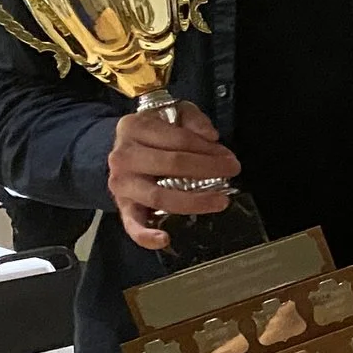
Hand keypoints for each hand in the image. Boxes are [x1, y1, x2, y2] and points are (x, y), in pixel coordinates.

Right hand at [107, 102, 240, 248]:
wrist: (121, 150)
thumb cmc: (153, 133)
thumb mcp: (171, 113)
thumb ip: (192, 119)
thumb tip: (210, 136)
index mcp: (134, 128)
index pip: (178, 139)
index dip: (208, 149)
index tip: (228, 157)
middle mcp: (123, 157)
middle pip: (172, 164)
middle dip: (208, 169)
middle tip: (232, 172)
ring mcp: (121, 184)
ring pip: (160, 196)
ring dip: (195, 201)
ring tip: (220, 201)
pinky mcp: (123, 206)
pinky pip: (132, 224)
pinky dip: (145, 235)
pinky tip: (164, 240)